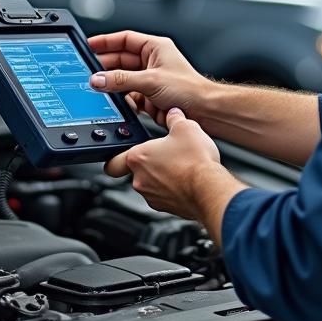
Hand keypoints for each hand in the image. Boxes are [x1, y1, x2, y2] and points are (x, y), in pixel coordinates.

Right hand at [88, 30, 210, 126]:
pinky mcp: (149, 97)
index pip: (124, 39)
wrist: (204, 111)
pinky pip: (128, 95)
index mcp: (155, 47)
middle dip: (104, 66)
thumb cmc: (190, 89)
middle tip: (86, 71)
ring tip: (95, 87)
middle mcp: (152, 61)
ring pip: (123, 79)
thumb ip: (122, 80)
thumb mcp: (150, 80)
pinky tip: (111, 101)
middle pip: (120, 60)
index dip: (105, 42)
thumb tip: (98, 79)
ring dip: (111, 84)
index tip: (88, 45)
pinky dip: (119, 99)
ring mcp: (150, 80)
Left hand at [104, 108, 226, 219]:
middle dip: (147, 162)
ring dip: (160, 175)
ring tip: (179, 165)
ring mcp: (152, 196)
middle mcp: (140, 179)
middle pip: (134, 171)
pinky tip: (186, 179)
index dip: (114, 157)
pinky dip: (171, 188)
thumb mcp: (185, 127)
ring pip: (149, 184)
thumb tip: (173, 113)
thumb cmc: (195, 161)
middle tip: (163, 154)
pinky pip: (163, 195)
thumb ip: (174, 118)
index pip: (112, 162)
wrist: (210, 189)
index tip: (120, 154)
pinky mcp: (166, 207)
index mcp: (138, 157)